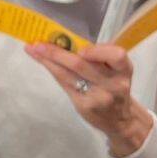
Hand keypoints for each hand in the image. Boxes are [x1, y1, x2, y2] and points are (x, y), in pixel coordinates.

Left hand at [24, 42, 154, 156]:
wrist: (120, 119)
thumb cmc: (113, 87)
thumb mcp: (114, 72)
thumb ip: (97, 57)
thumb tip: (64, 37)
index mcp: (124, 70)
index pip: (117, 56)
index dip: (98, 51)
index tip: (81, 49)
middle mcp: (114, 84)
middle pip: (82, 65)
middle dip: (57, 52)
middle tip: (39, 43)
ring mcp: (98, 96)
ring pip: (68, 74)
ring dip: (48, 59)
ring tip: (32, 49)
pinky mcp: (84, 105)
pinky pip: (64, 83)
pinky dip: (51, 70)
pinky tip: (42, 61)